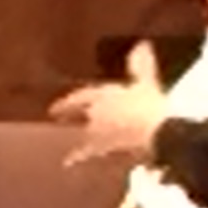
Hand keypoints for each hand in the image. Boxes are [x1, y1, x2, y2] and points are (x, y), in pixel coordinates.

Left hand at [48, 41, 167, 164]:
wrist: (152, 130)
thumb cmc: (149, 103)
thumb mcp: (147, 82)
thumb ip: (141, 65)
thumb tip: (142, 45)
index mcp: (103, 95)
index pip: (81, 97)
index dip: (68, 101)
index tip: (54, 107)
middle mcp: (95, 113)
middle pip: (79, 113)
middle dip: (68, 113)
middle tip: (56, 116)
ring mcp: (97, 131)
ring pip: (84, 132)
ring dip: (79, 134)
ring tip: (72, 137)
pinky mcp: (103, 146)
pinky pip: (86, 153)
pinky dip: (77, 157)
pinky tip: (66, 162)